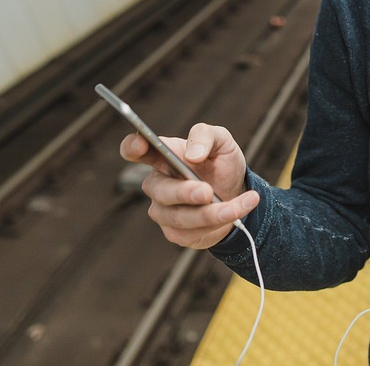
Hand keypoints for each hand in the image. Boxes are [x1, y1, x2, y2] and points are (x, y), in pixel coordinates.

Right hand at [119, 122, 259, 249]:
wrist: (237, 192)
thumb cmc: (221, 163)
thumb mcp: (221, 141)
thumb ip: (205, 136)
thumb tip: (193, 155)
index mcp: (162, 156)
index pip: (134, 150)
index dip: (132, 146)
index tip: (141, 144)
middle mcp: (158, 184)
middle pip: (160, 190)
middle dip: (184, 192)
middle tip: (207, 191)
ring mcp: (164, 211)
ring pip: (179, 217)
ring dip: (210, 213)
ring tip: (236, 206)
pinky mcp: (176, 233)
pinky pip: (193, 232)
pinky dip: (219, 223)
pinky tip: (237, 212)